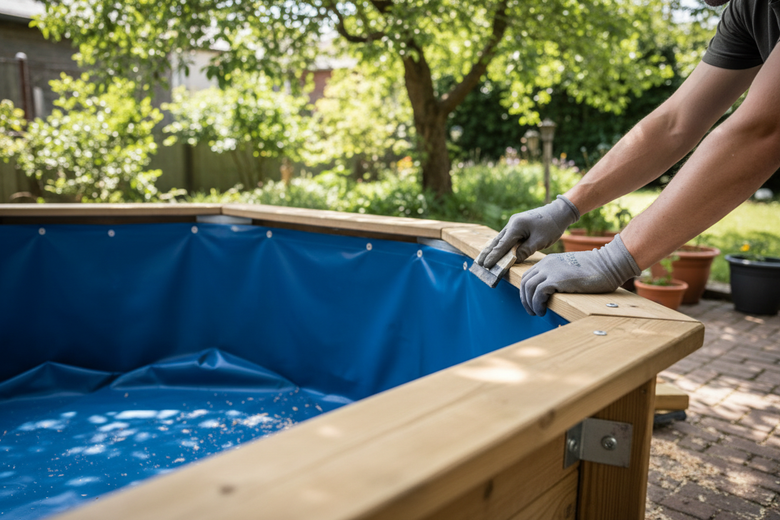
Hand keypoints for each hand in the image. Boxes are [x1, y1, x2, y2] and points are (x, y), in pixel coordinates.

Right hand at [476, 195, 579, 267]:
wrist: (559, 212)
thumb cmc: (551, 226)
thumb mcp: (539, 241)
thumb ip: (525, 250)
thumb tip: (513, 259)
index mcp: (516, 226)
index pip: (502, 245)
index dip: (494, 256)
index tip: (486, 265)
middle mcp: (512, 224)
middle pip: (496, 241)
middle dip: (487, 253)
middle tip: (478, 264)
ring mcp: (514, 223)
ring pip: (500, 239)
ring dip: (492, 249)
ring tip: (483, 259)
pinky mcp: (518, 225)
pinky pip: (506, 237)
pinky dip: (500, 245)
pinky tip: (495, 251)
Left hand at [520, 234, 640, 315]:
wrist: (609, 264)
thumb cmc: (596, 270)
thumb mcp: (571, 269)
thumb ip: (560, 276)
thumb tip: (554, 292)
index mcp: (549, 261)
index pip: (528, 276)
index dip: (526, 291)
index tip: (531, 302)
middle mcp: (546, 264)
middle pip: (525, 282)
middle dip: (525, 299)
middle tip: (532, 311)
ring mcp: (550, 270)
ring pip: (529, 288)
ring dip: (530, 304)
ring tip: (537, 313)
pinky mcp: (556, 279)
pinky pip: (538, 294)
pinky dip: (537, 305)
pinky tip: (543, 311)